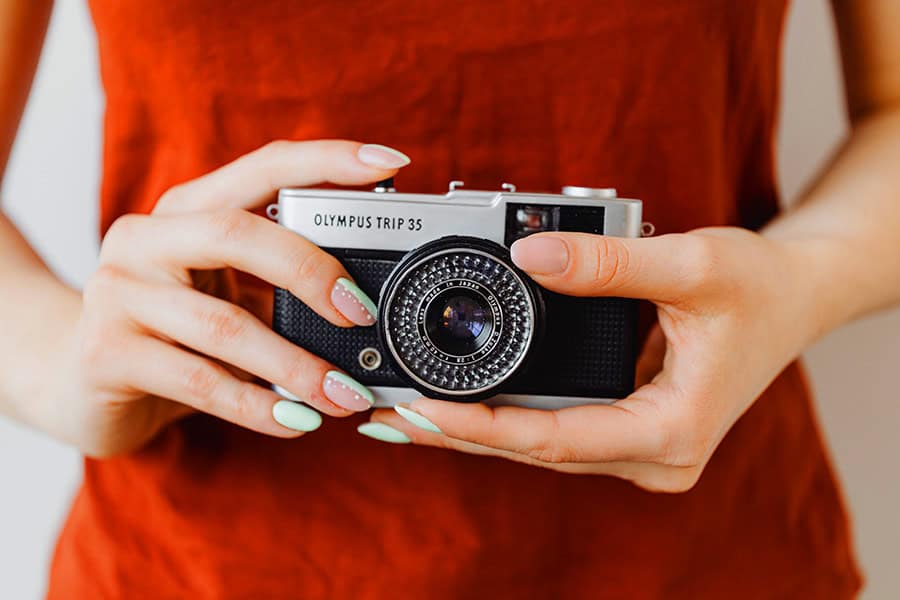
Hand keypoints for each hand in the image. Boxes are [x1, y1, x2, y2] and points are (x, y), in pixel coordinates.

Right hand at [55, 140, 409, 456]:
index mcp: (185, 210)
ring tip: (345, 394)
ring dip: (296, 365)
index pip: (261, 166)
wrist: (74, 378)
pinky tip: (296, 422)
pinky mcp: (106, 353)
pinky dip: (258, 406)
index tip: (390, 162)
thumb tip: (366, 304)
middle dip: (311, 271)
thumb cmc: (170, 330)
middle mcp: (145, 238)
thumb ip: (276, 284)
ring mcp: (117, 293)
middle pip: (236, 232)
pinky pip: (199, 382)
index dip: (327, 160)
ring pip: (223, 324)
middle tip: (362, 313)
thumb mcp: (223, 293)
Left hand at [366, 227, 821, 491]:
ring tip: (402, 409)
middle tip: (384, 412)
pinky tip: (457, 401)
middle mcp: (651, 456)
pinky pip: (552, 430)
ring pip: (537, 447)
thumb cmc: (760, 286)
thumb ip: (611, 264)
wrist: (795, 295)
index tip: (415, 407)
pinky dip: (502, 417)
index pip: (554, 441)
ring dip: (471, 428)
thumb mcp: (693, 265)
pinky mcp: (626, 429)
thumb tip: (528, 256)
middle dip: (456, 432)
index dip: (478, 426)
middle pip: (534, 453)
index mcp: (671, 432)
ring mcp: (638, 447)